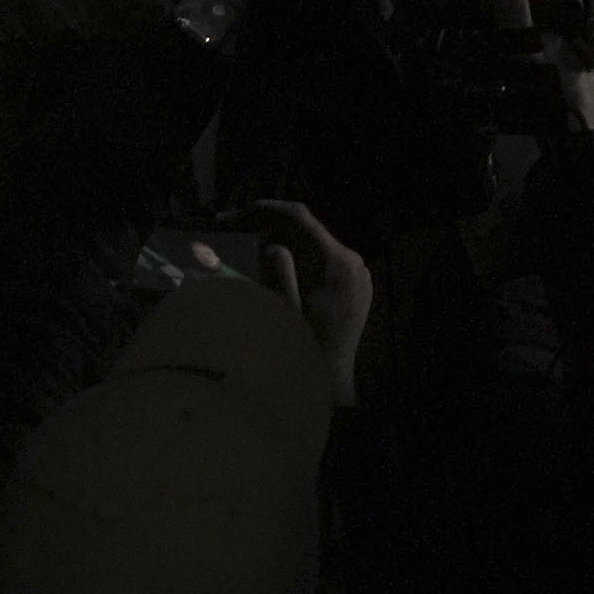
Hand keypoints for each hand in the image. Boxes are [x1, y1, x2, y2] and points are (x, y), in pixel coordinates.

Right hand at [246, 199, 373, 406]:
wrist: (331, 383)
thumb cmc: (305, 352)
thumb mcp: (285, 312)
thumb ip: (278, 273)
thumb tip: (271, 243)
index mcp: (338, 264)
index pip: (301, 219)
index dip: (267, 210)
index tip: (237, 214)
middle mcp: (353, 262)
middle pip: (307, 230)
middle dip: (271, 227)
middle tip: (236, 231)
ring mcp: (357, 273)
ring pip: (313, 243)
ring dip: (283, 241)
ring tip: (251, 248)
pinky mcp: (354, 284)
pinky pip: (322, 259)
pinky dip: (298, 256)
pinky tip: (275, 266)